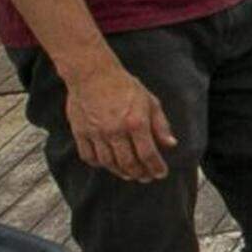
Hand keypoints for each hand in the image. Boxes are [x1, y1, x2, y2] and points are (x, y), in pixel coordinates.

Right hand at [64, 61, 178, 182]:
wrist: (92, 74)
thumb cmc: (124, 86)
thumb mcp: (150, 101)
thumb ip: (160, 124)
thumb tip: (170, 144)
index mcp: (136, 122)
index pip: (148, 154)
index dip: (156, 168)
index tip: (160, 174)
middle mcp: (116, 131)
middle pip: (128, 163)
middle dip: (140, 174)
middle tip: (145, 177)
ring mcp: (96, 133)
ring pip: (109, 163)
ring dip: (121, 172)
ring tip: (129, 174)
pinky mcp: (80, 133)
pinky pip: (89, 157)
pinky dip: (99, 164)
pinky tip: (107, 164)